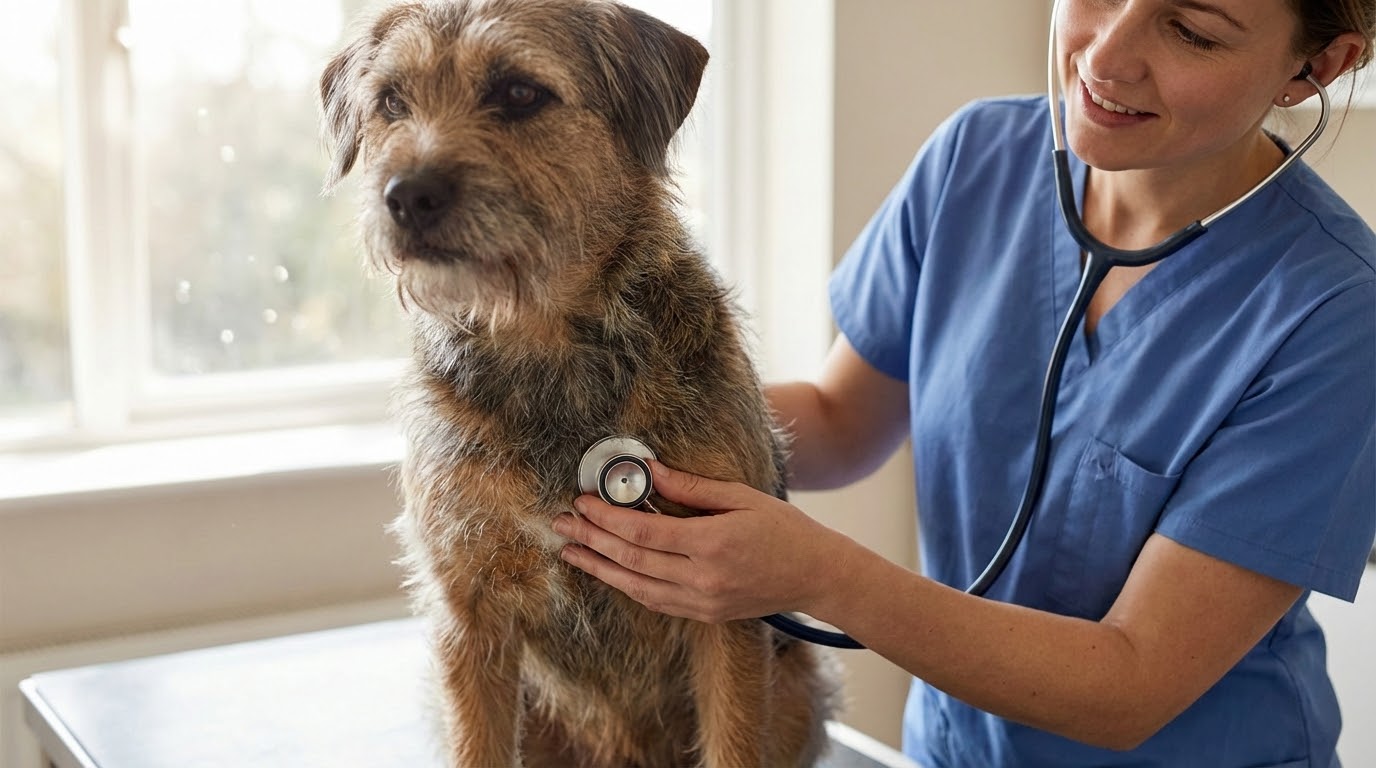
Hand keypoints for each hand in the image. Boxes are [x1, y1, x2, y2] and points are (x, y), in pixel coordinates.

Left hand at [552, 461, 852, 623]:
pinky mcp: (703, 614)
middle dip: (591, 540)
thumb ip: (690, 487)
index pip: (642, 531)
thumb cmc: (783, 529)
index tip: (583, 500)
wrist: (816, 576)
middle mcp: (701, 579)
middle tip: (561, 522)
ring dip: (599, 568)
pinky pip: (653, 600)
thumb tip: (648, 470)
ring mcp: (701, 602)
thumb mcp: (740, 497)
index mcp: (711, 545)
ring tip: (571, 550)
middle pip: (631, 560)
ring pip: (635, 587)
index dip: (606, 517)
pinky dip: (626, 584)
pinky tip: (607, 569)